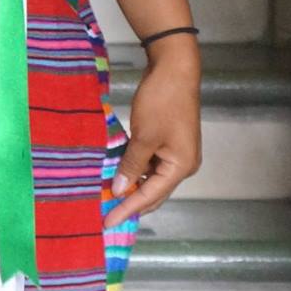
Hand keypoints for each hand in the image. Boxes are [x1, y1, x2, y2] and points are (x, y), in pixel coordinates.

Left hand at [107, 38, 201, 228]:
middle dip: (131, 202)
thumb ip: (131, 165)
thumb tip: (119, 190)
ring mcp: (177, 153)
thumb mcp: (143, 137)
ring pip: (151, 178)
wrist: (175, 68)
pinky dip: (134, 170)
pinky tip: (118, 174)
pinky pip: (150, 164)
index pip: (150, 196)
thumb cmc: (162, 101)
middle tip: (106, 215)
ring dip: (131, 185)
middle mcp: (183, 165)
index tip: (107, 222)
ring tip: (108, 197)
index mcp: (181, 167)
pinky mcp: (170, 142)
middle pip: (154, 192)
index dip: (127, 209)